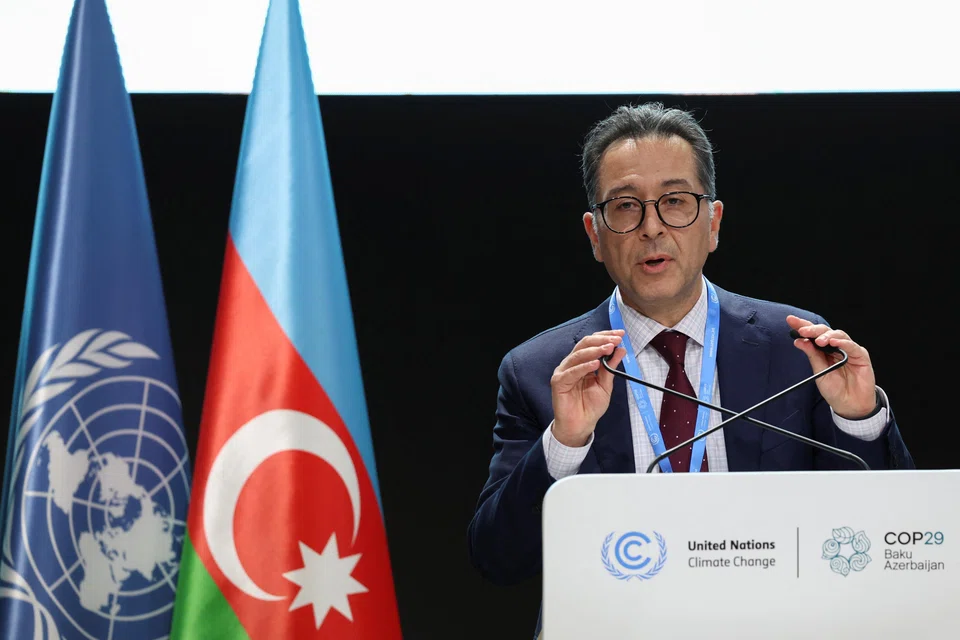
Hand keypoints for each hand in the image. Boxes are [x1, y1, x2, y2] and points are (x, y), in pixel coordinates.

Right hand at [550, 330, 626, 446]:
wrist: (581, 425)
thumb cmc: (590, 406)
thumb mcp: (605, 384)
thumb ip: (610, 367)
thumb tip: (620, 349)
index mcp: (583, 362)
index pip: (593, 343)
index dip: (606, 336)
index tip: (620, 334)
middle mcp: (572, 364)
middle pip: (584, 344)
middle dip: (601, 340)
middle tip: (615, 340)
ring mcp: (564, 372)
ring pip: (578, 355)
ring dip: (594, 350)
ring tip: (608, 348)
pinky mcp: (558, 382)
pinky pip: (571, 372)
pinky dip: (584, 366)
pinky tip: (595, 363)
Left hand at [786, 315, 877, 418]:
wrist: (850, 405)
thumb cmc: (835, 389)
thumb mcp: (819, 372)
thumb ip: (812, 355)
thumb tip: (799, 341)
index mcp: (823, 350)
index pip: (812, 335)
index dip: (802, 326)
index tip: (790, 320)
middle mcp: (836, 347)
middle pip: (824, 331)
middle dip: (812, 329)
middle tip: (802, 330)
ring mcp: (848, 350)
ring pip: (838, 334)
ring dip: (827, 335)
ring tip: (819, 340)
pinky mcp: (860, 356)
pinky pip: (851, 346)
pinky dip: (843, 342)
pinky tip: (834, 342)